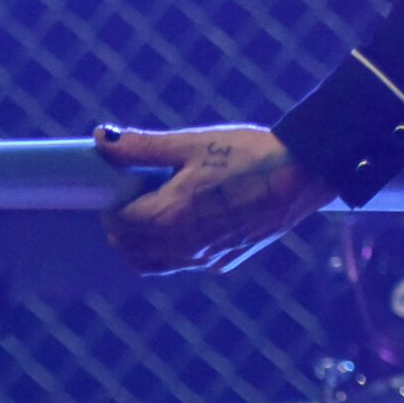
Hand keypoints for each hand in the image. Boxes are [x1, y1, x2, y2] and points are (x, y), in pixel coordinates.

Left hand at [96, 123, 336, 273]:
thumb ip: (141, 147)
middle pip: (130, 250)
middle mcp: (184, 247)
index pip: (118, 223)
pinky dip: (169, 251)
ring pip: (153, 265)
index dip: (111, 205)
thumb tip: (101, 137)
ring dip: (141, 245)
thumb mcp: (188, 145)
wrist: (302, 175)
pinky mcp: (225, 262)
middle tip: (132, 198)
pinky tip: (184, 222)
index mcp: (169, 217)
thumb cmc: (245, 155)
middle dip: (121, 227)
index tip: (119, 186)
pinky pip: (183, 264)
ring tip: (152, 212)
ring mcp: (206, 259)